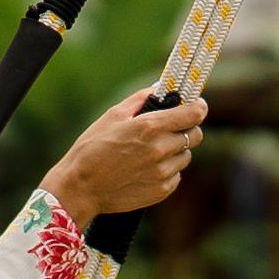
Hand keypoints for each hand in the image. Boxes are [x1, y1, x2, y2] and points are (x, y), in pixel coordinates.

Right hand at [43, 86, 207, 220]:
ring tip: (150, 152)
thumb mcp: (113, 116)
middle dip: (186, 129)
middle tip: (170, 130)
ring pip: (185, 156)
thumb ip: (141, 99)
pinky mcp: (161, 191)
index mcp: (149, 127)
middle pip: (195, 135)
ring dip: (175, 151)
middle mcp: (160, 150)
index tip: (196, 106)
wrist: (80, 188)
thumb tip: (160, 88)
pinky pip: (176, 175)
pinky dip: (166, 170)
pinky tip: (145, 169)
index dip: (198, 107)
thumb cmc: (92, 148)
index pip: (194, 114)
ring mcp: (162, 172)